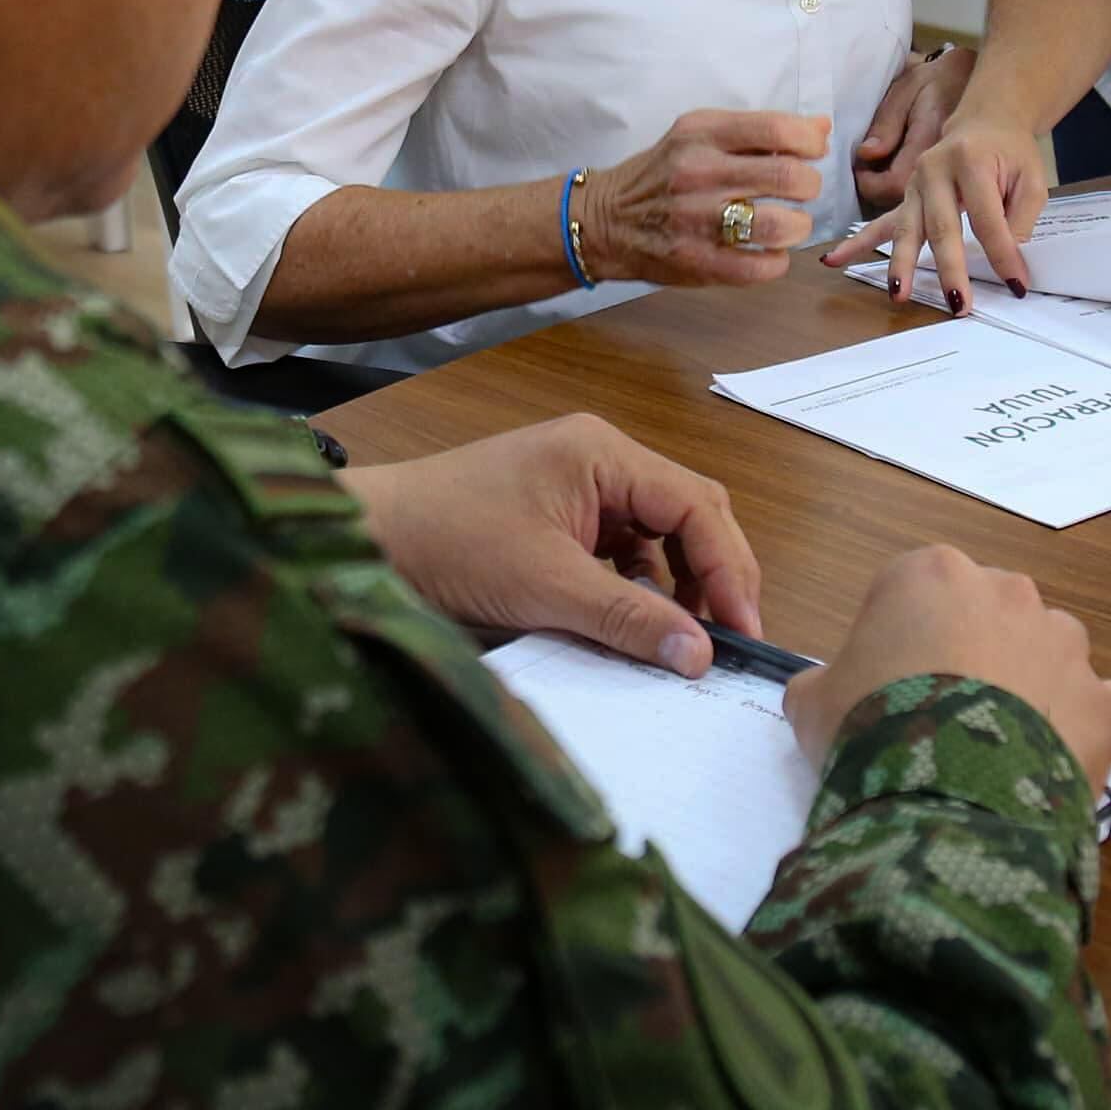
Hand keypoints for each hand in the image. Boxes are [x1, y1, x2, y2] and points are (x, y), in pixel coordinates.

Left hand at [348, 414, 765, 675]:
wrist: (365, 541)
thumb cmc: (446, 541)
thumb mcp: (543, 585)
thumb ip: (626, 618)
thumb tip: (701, 656)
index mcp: (602, 453)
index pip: (696, 504)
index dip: (729, 568)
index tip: (744, 628)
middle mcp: (599, 462)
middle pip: (687, 514)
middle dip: (714, 575)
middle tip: (728, 640)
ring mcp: (578, 492)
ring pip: (658, 538)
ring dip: (678, 587)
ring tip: (685, 644)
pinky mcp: (558, 524)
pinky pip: (622, 555)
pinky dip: (640, 592)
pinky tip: (638, 629)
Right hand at [583, 111, 827, 287]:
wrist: (604, 220)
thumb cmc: (661, 174)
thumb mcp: (699, 135)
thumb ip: (757, 132)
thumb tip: (819, 128)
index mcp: (702, 134)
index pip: (777, 129)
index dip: (809, 141)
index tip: (811, 152)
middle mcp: (699, 173)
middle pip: (788, 175)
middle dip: (810, 184)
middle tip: (801, 190)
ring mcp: (697, 220)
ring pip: (780, 224)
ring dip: (799, 226)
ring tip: (790, 224)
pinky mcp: (697, 261)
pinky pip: (760, 267)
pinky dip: (776, 261)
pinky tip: (769, 252)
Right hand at [784, 543, 1110, 783]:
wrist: (944, 797)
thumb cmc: (870, 731)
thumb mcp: (813, 705)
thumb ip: (823, 683)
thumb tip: (829, 694)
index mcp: (931, 575)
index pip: (913, 594)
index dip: (899, 644)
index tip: (887, 691)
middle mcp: (1008, 591)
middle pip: (989, 615)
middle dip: (973, 656)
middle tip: (943, 719)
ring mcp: (1066, 644)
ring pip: (1051, 653)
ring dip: (1033, 686)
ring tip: (1001, 749)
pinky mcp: (1107, 701)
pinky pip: (1106, 705)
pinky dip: (1088, 728)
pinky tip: (1056, 763)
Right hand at [823, 107, 1045, 313]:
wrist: (986, 120)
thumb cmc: (1010, 152)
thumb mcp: (1032, 180)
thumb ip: (1021, 219)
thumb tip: (1009, 263)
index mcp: (971, 162)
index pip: (988, 219)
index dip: (1003, 254)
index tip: (1016, 284)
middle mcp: (936, 171)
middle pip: (942, 228)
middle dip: (950, 270)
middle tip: (959, 305)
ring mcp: (915, 184)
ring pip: (906, 229)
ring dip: (901, 264)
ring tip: (899, 294)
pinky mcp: (905, 197)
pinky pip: (881, 223)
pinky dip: (857, 243)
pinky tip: (832, 259)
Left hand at [853, 48, 975, 207]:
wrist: (976, 78)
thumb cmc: (939, 80)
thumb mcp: (908, 88)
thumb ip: (887, 122)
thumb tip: (867, 153)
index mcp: (930, 144)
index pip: (893, 184)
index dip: (868, 182)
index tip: (859, 166)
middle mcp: (946, 169)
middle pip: (907, 208)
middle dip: (879, 194)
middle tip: (868, 171)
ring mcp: (956, 180)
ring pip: (920, 210)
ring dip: (893, 199)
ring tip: (882, 172)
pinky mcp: (959, 184)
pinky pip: (931, 203)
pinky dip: (910, 199)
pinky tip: (900, 178)